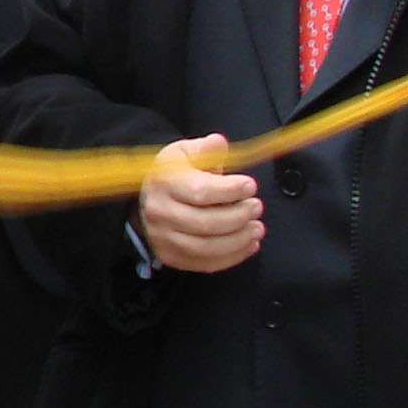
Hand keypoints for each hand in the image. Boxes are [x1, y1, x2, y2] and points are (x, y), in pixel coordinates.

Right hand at [138, 136, 261, 272]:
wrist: (150, 195)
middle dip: (239, 217)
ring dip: (239, 240)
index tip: (250, 186)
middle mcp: (160, 213)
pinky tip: (248, 244)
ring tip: (257, 228)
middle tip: (256, 207)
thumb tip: (218, 143)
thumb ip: (205, 148)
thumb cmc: (173, 173)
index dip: (230, 191)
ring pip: (207, 247)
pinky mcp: (170, 256)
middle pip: (206, 223)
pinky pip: (205, 264)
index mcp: (164, 183)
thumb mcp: (186, 152)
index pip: (200, 192)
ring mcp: (163, 238)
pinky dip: (232, 257)